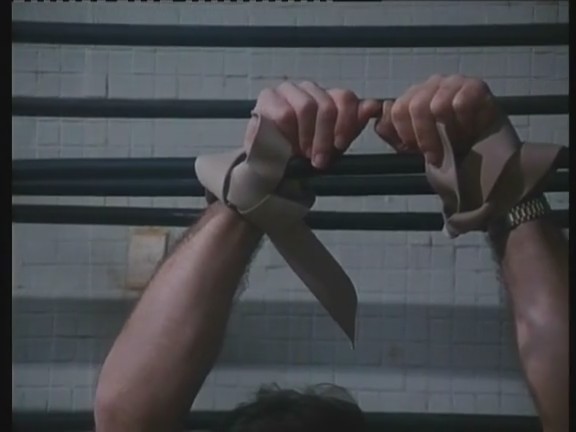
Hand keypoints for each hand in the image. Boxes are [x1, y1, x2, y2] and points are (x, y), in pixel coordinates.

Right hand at [250, 81, 380, 169]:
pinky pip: (285, 113)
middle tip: (319, 159)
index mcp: (329, 97)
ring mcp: (288, 90)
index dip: (346, 122)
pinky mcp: (268, 98)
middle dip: (324, 137)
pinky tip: (286, 145)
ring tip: (302, 154)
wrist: (273, 165)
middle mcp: (310, 89)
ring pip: (306, 107)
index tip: (340, 145)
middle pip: (326, 105)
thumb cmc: (305, 153)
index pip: (345, 97)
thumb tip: (373, 106)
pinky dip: (289, 134)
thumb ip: (352, 126)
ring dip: (306, 137)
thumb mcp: (333, 144)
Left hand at [374, 75, 503, 165]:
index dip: (405, 135)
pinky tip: (472, 131)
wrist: (484, 163)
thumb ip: (390, 130)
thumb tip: (382, 108)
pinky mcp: (476, 86)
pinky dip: (465, 124)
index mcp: (412, 97)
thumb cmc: (446, 153)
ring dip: (448, 134)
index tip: (416, 152)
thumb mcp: (410, 147)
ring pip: (438, 106)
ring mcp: (454, 83)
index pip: (397, 109)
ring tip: (457, 142)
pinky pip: (461, 103)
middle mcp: (431, 85)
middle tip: (437, 156)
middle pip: (415, 107)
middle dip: (425, 138)